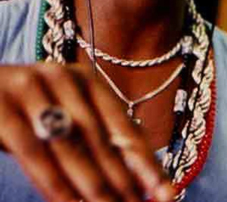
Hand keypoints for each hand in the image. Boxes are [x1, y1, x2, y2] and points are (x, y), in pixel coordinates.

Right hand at [0, 63, 175, 201]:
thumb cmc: (26, 113)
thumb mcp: (66, 117)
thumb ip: (98, 142)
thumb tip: (140, 181)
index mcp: (89, 80)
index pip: (126, 128)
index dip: (148, 165)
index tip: (168, 195)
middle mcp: (65, 77)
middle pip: (102, 141)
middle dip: (123, 182)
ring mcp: (32, 87)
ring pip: (73, 148)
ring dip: (95, 187)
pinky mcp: (1, 107)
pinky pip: (35, 154)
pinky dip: (56, 185)